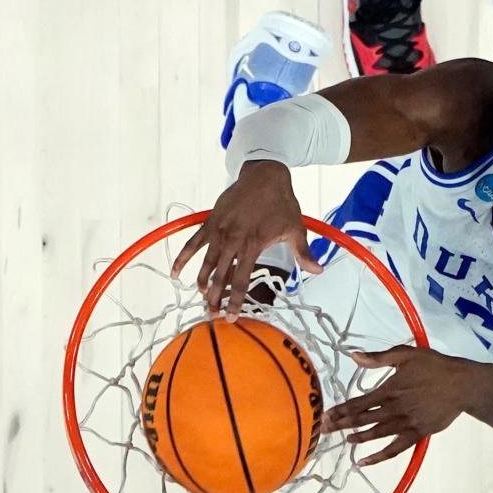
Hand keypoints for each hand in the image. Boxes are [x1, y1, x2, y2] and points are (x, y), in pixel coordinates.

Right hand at [170, 161, 322, 320]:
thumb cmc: (281, 203)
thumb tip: (317, 270)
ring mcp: (219, 231)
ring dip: (202, 282)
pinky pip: (192, 243)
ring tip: (202, 298)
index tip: (230, 317)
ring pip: (206, 262)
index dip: (235, 301)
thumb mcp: (296, 228)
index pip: (241, 280)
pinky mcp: (210, 222)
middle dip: (215, 297)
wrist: (264, 175)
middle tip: (212, 314)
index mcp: (252, 245)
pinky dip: (183, 257)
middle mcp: (233, 239)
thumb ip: (303, 252)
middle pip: (220, 276)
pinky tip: (175, 273)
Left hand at [320, 346, 473, 465]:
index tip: (325, 416)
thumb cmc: (434, 366)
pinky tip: (365, 461)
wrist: (462, 384)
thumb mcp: (406, 355)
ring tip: (346, 440)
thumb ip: (379, 358)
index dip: (340, 410)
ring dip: (358, 438)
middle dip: (341, 425)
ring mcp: (406, 424)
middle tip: (324, 430)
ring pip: (376, 434)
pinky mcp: (417, 434)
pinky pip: (394, 449)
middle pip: (362, 419)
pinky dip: (379, 457)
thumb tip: (354, 356)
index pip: (358, 402)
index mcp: (389, 390)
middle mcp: (394, 409)